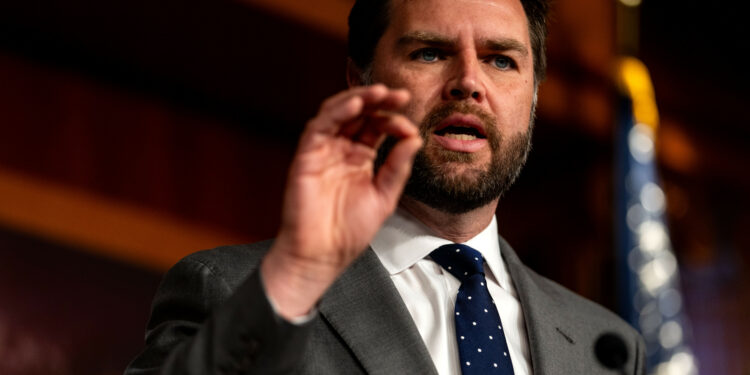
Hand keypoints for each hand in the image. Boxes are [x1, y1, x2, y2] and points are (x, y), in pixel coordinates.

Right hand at [261, 84, 421, 317]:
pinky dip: (337, 112)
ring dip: (359, 98)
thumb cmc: (349, 232)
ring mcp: (323, 151)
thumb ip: (398, 167)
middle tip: (400, 95)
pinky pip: (320, 126)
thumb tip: (414, 138)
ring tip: (380, 92)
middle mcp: (341, 150)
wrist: (323, 256)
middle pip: (359, 113)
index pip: (377, 127)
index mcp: (360, 158)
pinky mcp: (307, 156)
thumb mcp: (384, 196)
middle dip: (379, 100)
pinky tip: (356, 105)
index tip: (410, 127)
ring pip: (338, 112)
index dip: (394, 121)